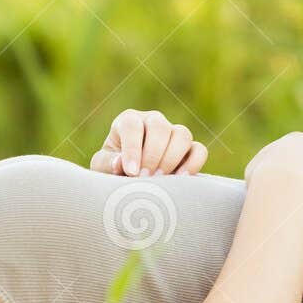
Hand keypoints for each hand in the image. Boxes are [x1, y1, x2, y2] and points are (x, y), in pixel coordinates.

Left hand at [91, 109, 207, 176]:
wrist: (130, 181)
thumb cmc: (112, 170)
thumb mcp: (102, 167)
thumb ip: (108, 164)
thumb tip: (120, 164)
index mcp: (129, 121)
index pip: (132, 125)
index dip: (132, 148)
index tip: (131, 172)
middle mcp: (152, 121)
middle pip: (160, 127)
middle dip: (153, 154)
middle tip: (145, 177)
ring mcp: (173, 133)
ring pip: (182, 135)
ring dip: (172, 158)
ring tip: (160, 180)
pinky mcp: (189, 150)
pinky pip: (199, 150)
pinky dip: (193, 164)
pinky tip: (180, 180)